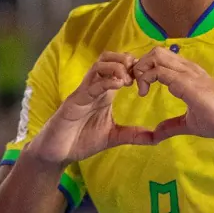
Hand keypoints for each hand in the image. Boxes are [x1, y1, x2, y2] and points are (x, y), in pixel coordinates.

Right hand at [24, 52, 153, 165]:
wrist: (56, 153)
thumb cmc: (81, 141)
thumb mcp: (114, 137)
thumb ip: (134, 135)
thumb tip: (157, 138)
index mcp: (104, 92)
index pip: (120, 68)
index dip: (136, 68)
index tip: (148, 79)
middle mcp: (94, 87)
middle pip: (108, 58)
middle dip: (126, 60)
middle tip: (139, 74)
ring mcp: (83, 92)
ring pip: (99, 66)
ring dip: (117, 67)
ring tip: (130, 79)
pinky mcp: (74, 101)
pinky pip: (90, 85)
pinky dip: (105, 81)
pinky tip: (119, 85)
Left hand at [131, 47, 213, 143]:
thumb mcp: (189, 123)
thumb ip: (171, 126)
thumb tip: (156, 134)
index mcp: (189, 74)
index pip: (162, 58)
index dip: (146, 68)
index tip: (140, 88)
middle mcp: (188, 68)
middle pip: (156, 51)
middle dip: (141, 65)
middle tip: (137, 86)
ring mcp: (188, 73)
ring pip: (156, 55)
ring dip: (142, 69)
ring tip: (140, 89)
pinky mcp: (187, 82)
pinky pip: (159, 71)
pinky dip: (145, 78)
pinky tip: (143, 93)